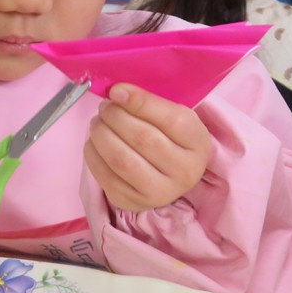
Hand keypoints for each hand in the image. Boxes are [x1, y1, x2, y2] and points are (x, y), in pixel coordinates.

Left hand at [84, 83, 210, 210]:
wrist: (166, 175)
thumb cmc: (167, 137)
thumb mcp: (171, 117)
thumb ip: (149, 103)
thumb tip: (116, 92)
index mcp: (198, 143)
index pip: (172, 120)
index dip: (140, 102)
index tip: (116, 90)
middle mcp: (185, 172)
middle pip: (144, 139)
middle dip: (116, 117)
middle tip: (105, 107)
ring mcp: (160, 192)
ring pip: (122, 160)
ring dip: (102, 135)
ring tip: (97, 123)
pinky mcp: (133, 202)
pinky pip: (106, 176)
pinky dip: (93, 154)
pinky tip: (94, 142)